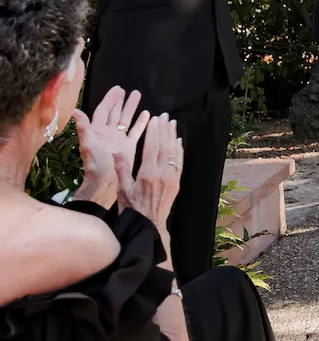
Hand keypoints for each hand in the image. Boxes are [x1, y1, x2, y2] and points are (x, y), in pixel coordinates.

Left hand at [72, 87, 148, 207]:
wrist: (105, 183)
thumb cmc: (96, 164)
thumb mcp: (88, 145)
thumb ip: (84, 128)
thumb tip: (75, 111)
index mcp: (97, 131)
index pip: (103, 111)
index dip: (109, 100)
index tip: (117, 89)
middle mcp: (108, 133)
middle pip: (115, 113)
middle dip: (121, 101)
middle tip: (127, 90)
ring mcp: (119, 139)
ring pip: (126, 120)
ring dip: (132, 108)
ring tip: (138, 96)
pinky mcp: (128, 147)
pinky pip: (135, 132)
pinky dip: (141, 124)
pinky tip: (147, 115)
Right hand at [114, 114, 182, 229]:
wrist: (150, 224)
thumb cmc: (132, 208)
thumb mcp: (122, 190)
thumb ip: (121, 170)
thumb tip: (116, 151)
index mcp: (147, 173)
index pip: (152, 147)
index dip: (154, 131)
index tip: (155, 119)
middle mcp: (162, 173)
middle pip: (165, 146)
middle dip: (164, 129)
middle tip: (165, 116)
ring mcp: (172, 177)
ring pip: (174, 152)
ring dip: (173, 136)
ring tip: (172, 123)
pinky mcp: (177, 182)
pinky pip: (180, 162)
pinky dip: (180, 150)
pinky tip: (179, 141)